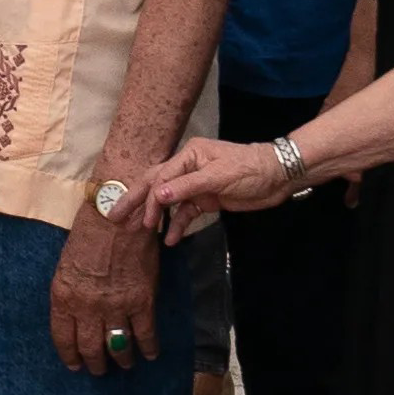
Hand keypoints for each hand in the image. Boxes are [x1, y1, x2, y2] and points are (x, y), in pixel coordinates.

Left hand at [50, 194, 159, 373]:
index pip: (63, 339)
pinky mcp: (141, 301)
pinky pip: (145, 334)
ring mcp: (115, 306)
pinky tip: (148, 354)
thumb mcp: (66, 266)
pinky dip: (148, 348)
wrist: (117, 214)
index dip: (70, 357)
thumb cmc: (89, 235)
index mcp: (63, 297)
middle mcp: (87, 307)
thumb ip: (71, 294)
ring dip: (121, 360)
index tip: (75, 365)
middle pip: (90, 348)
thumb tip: (78, 318)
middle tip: (100, 370)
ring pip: (118, 347)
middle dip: (96, 364)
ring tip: (123, 364)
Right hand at [144, 131, 295, 227]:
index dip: (148, 199)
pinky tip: (170, 239)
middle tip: (115, 218)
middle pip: (155, 185)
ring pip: (168, 201)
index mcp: (188, 155)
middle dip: (136, 202)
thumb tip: (157, 196)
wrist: (279, 176)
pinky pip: (186, 213)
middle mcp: (188, 167)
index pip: (160, 178)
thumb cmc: (250, 170)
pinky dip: (177, 225)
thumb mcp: (219, 176)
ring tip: (137, 232)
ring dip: (154, 216)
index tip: (141, 220)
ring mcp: (196, 185)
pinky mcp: (206, 199)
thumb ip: (188, 186)